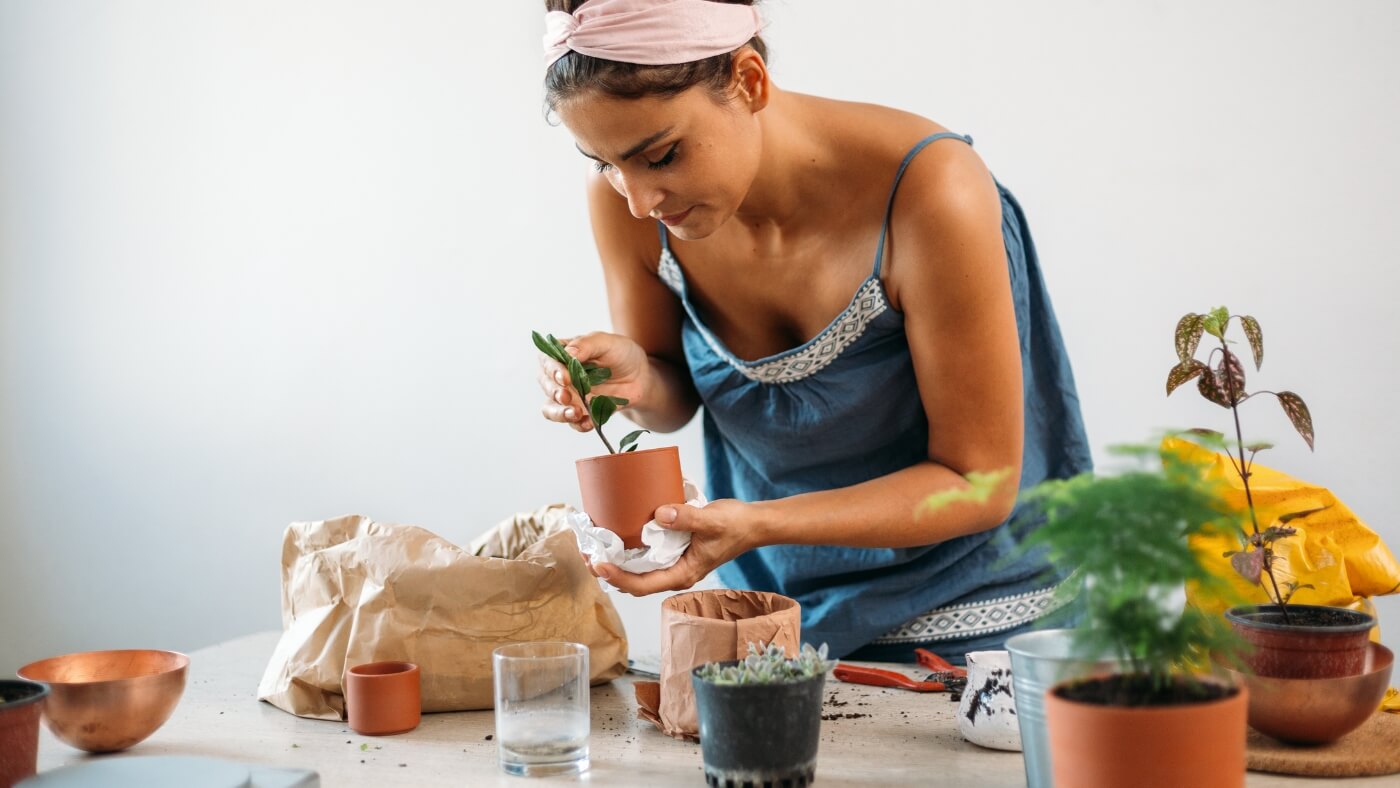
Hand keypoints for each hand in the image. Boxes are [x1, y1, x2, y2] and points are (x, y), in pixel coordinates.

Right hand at [537, 331, 649, 432]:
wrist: (640, 377)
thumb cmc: (621, 354)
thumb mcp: (608, 342)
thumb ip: (587, 345)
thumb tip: (567, 353)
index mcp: (564, 354)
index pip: (547, 361)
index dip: (552, 370)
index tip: (565, 378)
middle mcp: (562, 376)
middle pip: (546, 385)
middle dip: (554, 392)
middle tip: (567, 397)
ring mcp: (570, 396)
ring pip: (550, 408)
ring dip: (559, 413)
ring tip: (575, 414)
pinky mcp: (581, 412)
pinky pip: (572, 423)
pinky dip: (578, 424)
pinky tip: (588, 422)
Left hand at [593, 499, 758, 594]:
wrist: (752, 524)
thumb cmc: (736, 526)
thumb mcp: (712, 521)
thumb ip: (687, 517)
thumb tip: (660, 513)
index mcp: (682, 574)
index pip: (642, 585)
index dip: (617, 577)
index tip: (599, 564)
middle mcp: (673, 573)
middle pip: (632, 581)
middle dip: (607, 570)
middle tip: (585, 552)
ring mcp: (672, 563)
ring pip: (635, 569)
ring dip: (613, 560)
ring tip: (592, 545)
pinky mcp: (671, 551)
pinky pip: (643, 555)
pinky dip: (626, 548)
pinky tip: (614, 534)